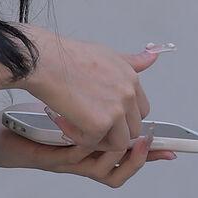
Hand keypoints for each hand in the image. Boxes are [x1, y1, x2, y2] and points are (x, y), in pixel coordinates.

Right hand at [1, 34, 176, 185]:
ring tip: (75, 124)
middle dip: (111, 131)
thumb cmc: (68, 56)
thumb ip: (131, 62)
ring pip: (118, 142)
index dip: (123, 118)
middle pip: (132, 129)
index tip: (104, 117)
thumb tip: (152, 56)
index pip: (141, 111)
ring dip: (97, 139)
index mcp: (131, 80)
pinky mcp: (99, 125)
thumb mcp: (106, 54)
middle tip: (86, 123)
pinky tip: (64, 122)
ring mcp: (116, 111)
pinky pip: (94, 143)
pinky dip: (78, 138)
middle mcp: (128, 95)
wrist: (45, 61)